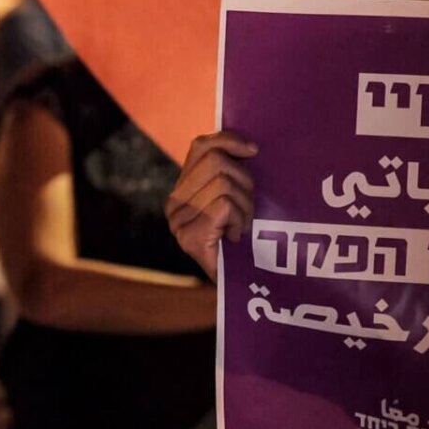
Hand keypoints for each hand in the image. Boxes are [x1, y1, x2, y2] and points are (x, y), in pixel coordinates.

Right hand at [166, 131, 258, 279]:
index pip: (200, 146)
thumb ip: (231, 174)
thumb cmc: (243, 243)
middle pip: (216, 161)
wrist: (241, 289)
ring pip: (223, 183)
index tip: (254, 150)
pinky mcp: (189, 237)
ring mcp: (178, 221)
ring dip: (245, 205)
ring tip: (241, 226)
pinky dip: (239, 218)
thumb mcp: (237, 200)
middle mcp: (173, 203)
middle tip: (247, 208)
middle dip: (244, 181)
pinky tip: (236, 236)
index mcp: (182, 189)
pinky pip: (224, 205)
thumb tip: (249, 146)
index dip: (228, 140)